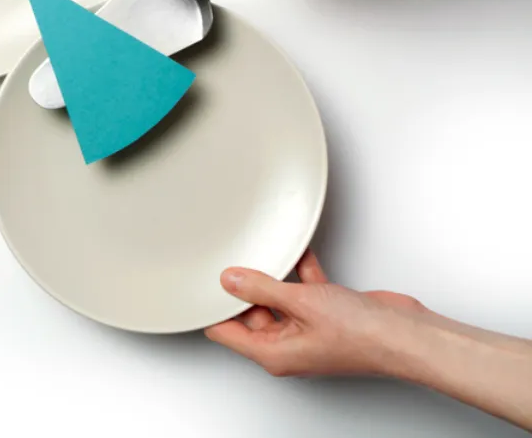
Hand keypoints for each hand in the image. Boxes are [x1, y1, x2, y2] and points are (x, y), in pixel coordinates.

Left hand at [205, 250, 425, 377]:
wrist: (405, 333)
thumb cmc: (361, 334)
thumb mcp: (300, 303)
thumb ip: (261, 289)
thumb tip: (230, 280)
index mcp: (273, 354)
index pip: (225, 332)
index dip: (212, 309)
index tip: (200, 286)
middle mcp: (288, 346)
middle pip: (249, 313)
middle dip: (242, 288)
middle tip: (231, 261)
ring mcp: (307, 330)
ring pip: (277, 299)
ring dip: (273, 277)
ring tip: (261, 252)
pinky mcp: (326, 315)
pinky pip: (303, 290)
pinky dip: (299, 272)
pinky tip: (296, 252)